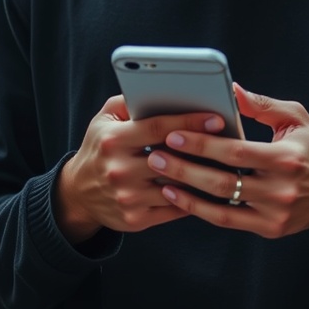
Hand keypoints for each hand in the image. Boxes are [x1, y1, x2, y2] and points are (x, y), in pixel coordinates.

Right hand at [54, 95, 225, 242]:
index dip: (189, 122)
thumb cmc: (99, 147)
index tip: (216, 118)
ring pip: (176, 187)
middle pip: (171, 159)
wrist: (77, 193)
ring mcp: (127, 197)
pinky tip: (208, 187)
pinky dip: (192, 199)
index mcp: (114, 140)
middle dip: (202, 150)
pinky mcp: (135, 219)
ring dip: (202, 176)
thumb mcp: (105, 118)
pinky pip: (173, 209)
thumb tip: (160, 88)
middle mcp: (119, 170)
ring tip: (226, 165)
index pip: (158, 128)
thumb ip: (129, 101)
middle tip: (230, 141)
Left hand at [146, 85, 308, 238]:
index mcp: (286, 158)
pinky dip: (201, 210)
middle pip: (223, 181)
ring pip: (221, 205)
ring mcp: (274, 213)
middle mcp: (280, 190)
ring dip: (187, 192)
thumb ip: (261, 105)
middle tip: (157, 155)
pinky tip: (180, 198)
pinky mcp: (269, 229)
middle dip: (186, 168)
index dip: (203, 144)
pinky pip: (228, 221)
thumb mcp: (295, 118)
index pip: (236, 152)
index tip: (175, 134)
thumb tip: (230, 89)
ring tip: (160, 178)